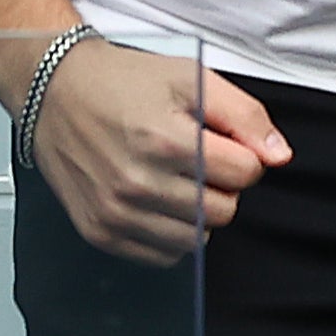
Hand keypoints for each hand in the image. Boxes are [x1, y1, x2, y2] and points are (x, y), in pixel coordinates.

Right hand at [26, 39, 290, 264]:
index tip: (224, 141)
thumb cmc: (127, 82)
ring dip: (199, 212)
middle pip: (224, 210)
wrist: (56, 93)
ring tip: (177, 178)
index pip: (246, 174)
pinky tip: (158, 200)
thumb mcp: (193, 79)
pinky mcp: (99, 232)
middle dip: (224, 186)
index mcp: (167, 142)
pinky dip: (171, 233)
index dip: (246, 155)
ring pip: (195, 238)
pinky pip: (161, 255)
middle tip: (200, 159)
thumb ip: (245, 116)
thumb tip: (280, 157)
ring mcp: (115, 213)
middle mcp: (138, 184)